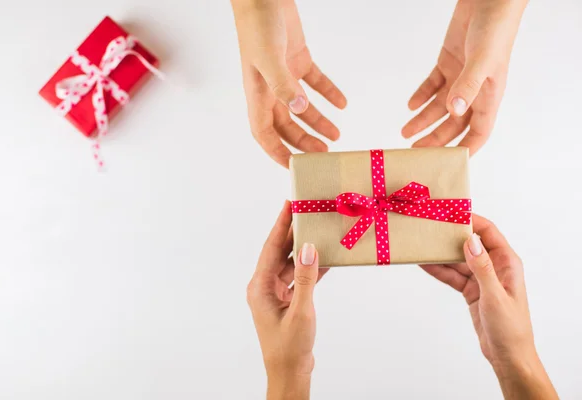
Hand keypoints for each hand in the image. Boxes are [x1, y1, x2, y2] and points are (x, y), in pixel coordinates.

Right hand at [231, 0, 346, 167]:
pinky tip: (342, 103)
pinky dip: (328, 93)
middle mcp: (270, 88)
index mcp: (258, 93)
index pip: (264, 133)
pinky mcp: (297, 60)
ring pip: (301, 108)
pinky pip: (315, 83)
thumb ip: (283, 85)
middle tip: (324, 154)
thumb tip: (299, 110)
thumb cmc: (257, 25)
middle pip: (286, 125)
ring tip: (336, 135)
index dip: (276, 152)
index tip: (292, 168)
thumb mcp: (269, 58)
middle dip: (304, 142)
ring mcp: (284, 74)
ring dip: (318, 122)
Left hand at [247, 201, 328, 399]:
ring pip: (288, 264)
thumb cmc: (290, 347)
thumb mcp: (301, 310)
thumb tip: (308, 248)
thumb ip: (306, 278)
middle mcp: (264, 287)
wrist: (289, 372)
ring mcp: (274, 295)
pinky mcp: (285, 302)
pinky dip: (309, 269)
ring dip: (302, 250)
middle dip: (291, 232)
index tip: (288, 205)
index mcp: (260, 287)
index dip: (280, 225)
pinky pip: (297, 278)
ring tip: (316, 230)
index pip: (270, 248)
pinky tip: (324, 259)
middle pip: (278, 253)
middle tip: (304, 211)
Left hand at [402, 0, 527, 154]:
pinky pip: (432, 86)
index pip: (479, 132)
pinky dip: (421, 96)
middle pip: (453, 124)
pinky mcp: (448, 63)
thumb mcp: (482, 60)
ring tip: (405, 133)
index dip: (466, 149)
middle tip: (415, 152)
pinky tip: (410, 106)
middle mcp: (473, 90)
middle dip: (435, 140)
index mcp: (488, 95)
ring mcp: (460, 77)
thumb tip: (454, 112)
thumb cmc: (495, 28)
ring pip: (439, 107)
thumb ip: (468, 86)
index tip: (449, 163)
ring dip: (423, 121)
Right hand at [422, 215, 557, 399]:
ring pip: (457, 260)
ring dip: (440, 254)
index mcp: (507, 263)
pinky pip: (452, 275)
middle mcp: (494, 266)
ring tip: (421, 244)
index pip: (487, 232)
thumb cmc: (510, 327)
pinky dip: (439, 270)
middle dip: (450, 236)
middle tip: (430, 227)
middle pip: (469, 244)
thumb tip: (469, 242)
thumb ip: (482, 268)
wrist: (508, 356)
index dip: (470, 220)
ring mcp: (482, 278)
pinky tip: (424, 264)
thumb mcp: (495, 296)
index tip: (450, 213)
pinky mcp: (471, 290)